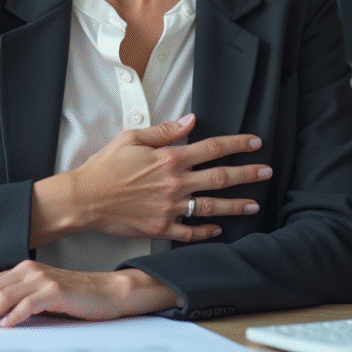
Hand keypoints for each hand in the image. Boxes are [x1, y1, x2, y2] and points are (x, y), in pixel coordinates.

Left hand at [0, 261, 179, 327]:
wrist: (107, 293)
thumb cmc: (72, 298)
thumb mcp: (37, 298)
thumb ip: (14, 301)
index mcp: (20, 271)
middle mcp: (27, 271)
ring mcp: (42, 279)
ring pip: (5, 295)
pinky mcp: (57, 290)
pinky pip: (31, 303)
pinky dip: (16, 314)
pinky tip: (4, 325)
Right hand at [34, 113, 270, 244]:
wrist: (84, 199)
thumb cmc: (105, 167)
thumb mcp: (131, 138)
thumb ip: (164, 131)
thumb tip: (190, 121)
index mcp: (169, 158)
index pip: (213, 148)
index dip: (237, 144)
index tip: (255, 142)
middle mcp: (174, 183)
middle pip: (220, 177)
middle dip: (247, 174)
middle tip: (267, 172)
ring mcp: (170, 208)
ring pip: (212, 206)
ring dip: (236, 205)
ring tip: (254, 204)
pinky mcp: (161, 228)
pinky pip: (191, 231)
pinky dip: (207, 231)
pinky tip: (219, 229)